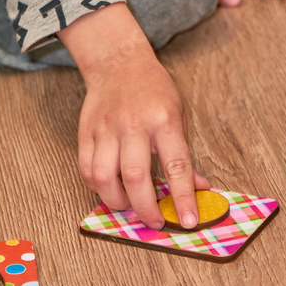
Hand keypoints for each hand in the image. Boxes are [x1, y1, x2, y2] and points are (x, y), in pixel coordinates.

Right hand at [58, 3, 209, 229]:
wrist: (119, 63)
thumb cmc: (154, 91)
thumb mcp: (179, 117)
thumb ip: (185, 156)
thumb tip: (199, 188)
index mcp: (164, 121)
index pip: (176, 166)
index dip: (183, 197)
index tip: (188, 221)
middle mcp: (133, 125)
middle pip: (136, 178)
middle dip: (146, 209)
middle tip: (155, 221)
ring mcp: (106, 129)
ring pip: (104, 177)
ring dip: (117, 201)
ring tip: (129, 205)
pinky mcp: (85, 132)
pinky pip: (86, 169)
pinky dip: (97, 187)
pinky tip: (109, 188)